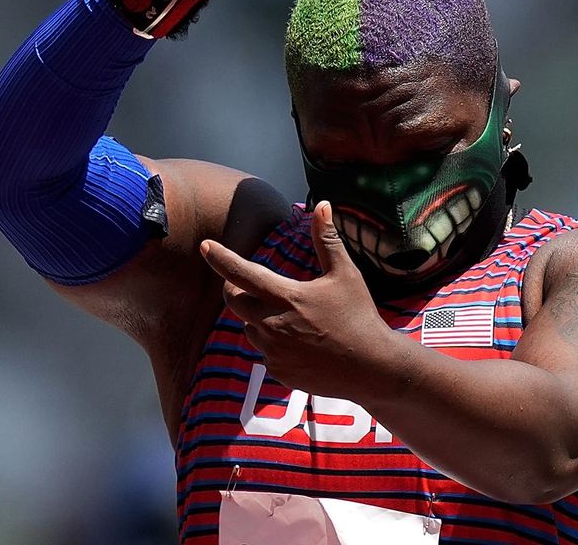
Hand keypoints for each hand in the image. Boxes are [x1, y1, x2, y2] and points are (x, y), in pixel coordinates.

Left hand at [200, 201, 401, 398]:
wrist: (371, 368)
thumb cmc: (359, 316)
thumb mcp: (345, 274)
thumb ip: (326, 240)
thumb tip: (322, 205)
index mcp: (286, 297)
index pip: (242, 274)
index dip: (221, 258)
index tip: (205, 246)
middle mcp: (272, 325)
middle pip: (235, 302)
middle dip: (236, 289)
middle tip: (251, 284)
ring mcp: (273, 351)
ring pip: (249, 328)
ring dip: (258, 318)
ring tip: (292, 318)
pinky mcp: (278, 371)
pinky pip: (264, 352)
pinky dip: (273, 343)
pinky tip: (301, 343)